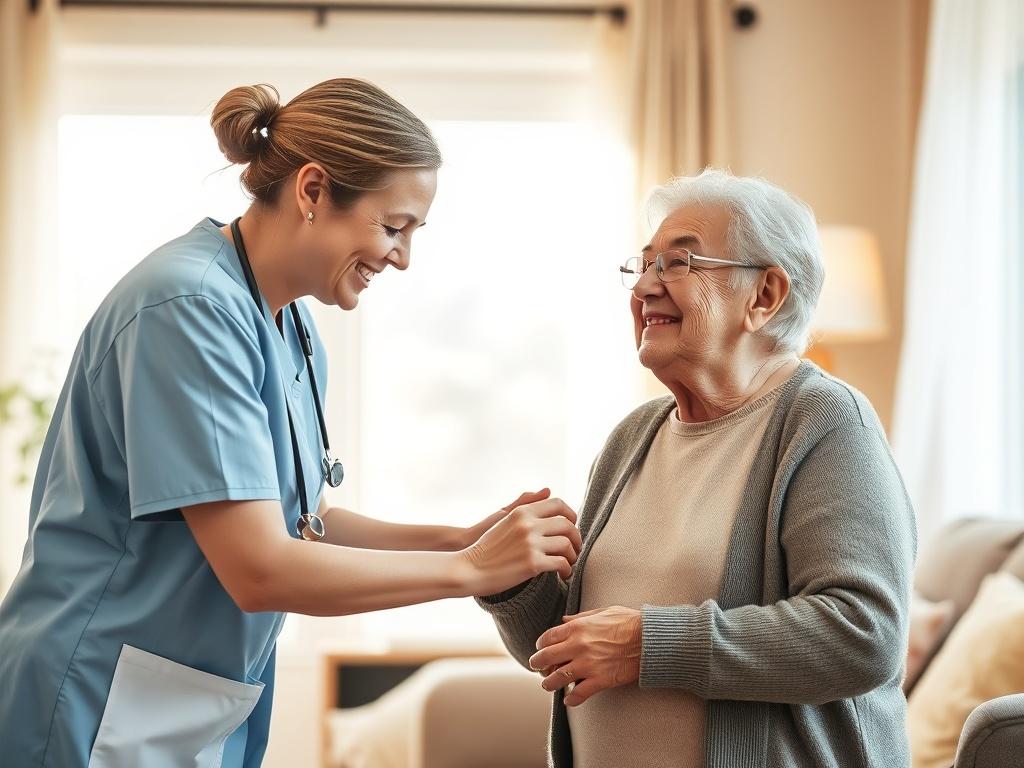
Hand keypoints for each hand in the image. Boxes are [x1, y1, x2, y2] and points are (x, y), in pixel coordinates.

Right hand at [461, 495, 581, 595]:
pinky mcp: (533, 564)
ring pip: (567, 545)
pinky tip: (563, 574)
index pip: (558, 504)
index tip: (571, 527)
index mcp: (522, 512)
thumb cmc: (486, 547)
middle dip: (576, 538)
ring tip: (568, 563)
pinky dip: (567, 570)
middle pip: (567, 525)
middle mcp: (528, 524)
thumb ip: (525, 504)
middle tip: (574, 549)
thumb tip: (547, 489)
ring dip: (573, 556)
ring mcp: (531, 544)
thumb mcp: (503, 519)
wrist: (469, 569)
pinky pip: (562, 564)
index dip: (571, 515)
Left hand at [528, 606, 641, 706]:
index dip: (540, 645)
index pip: (547, 637)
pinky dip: (570, 699)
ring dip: (549, 684)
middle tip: (537, 668)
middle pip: (545, 658)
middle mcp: (578, 646)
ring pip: (557, 679)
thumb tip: (564, 620)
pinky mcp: (599, 680)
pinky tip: (568, 699)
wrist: (649, 639)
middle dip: (537, 664)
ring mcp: (587, 665)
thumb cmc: (629, 622)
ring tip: (548, 685)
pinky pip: (578, 694)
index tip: (540, 648)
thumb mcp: (603, 611)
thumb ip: (581, 617)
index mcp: (578, 627)